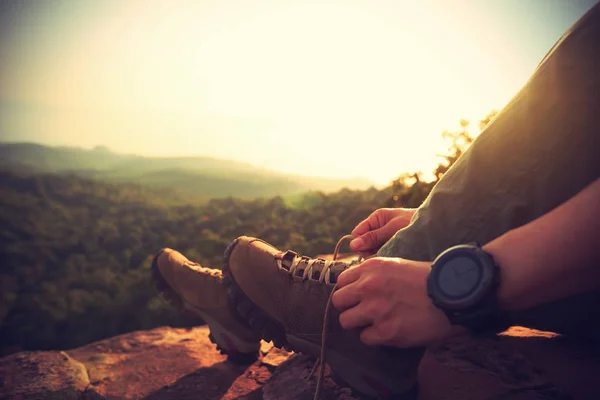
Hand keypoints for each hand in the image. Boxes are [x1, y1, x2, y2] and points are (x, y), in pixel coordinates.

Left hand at [332, 257, 453, 347]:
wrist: (450, 294)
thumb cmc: (425, 279)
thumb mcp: (394, 264)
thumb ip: (372, 273)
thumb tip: (355, 284)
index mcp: (370, 268)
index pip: (341, 281)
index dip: (349, 290)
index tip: (357, 296)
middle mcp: (368, 287)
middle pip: (337, 301)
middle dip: (348, 306)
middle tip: (361, 311)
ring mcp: (375, 310)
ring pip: (345, 321)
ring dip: (358, 323)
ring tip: (373, 322)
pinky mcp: (385, 331)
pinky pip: (364, 338)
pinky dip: (373, 337)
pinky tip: (387, 331)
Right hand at [350, 208, 416, 255]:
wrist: (435, 226)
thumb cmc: (413, 222)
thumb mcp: (391, 229)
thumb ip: (373, 237)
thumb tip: (353, 245)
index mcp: (376, 218)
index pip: (358, 232)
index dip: (359, 243)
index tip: (364, 253)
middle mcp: (379, 228)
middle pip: (365, 243)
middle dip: (368, 251)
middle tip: (379, 257)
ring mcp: (386, 238)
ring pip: (374, 250)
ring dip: (377, 255)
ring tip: (388, 257)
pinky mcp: (393, 247)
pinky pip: (383, 254)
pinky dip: (385, 258)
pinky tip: (392, 259)